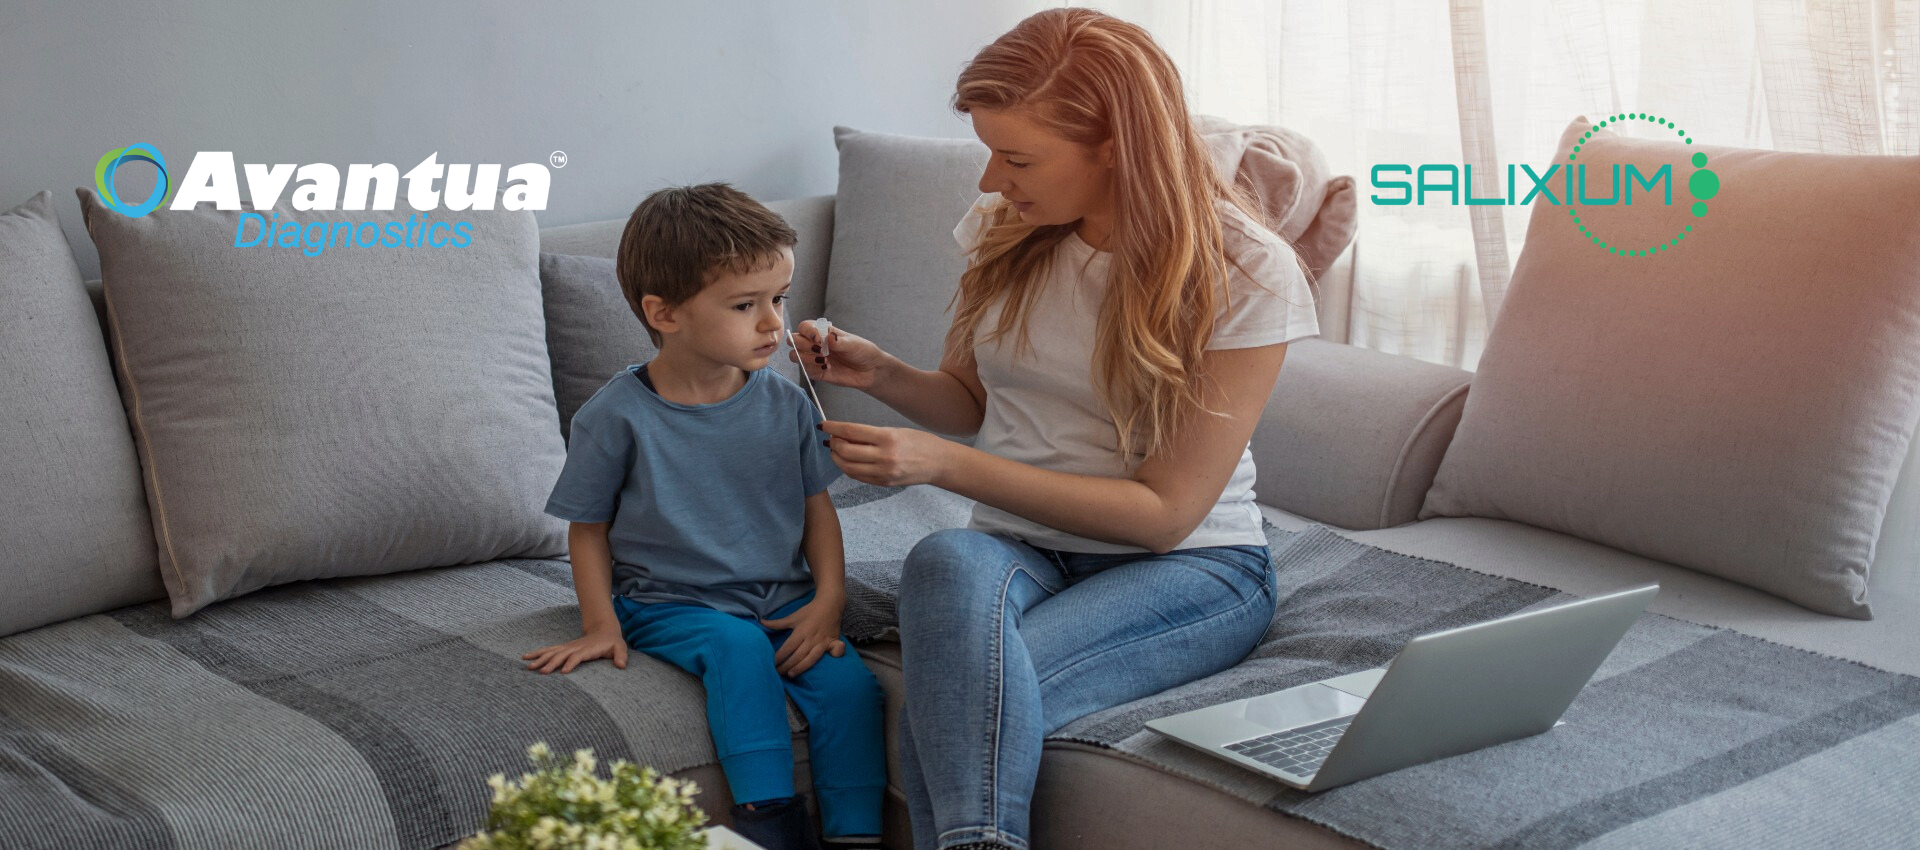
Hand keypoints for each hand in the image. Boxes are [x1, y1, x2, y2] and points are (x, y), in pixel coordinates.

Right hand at [522, 625, 627, 673]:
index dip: (571, 663)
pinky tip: (526, 657)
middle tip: (540, 672)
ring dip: (540, 659)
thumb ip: (621, 656)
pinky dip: (537, 653)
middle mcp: (575, 647)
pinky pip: (548, 651)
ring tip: (528, 666)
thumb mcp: (620, 648)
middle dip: (551, 663)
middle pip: (561, 655)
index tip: (563, 671)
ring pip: (552, 652)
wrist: (604, 629)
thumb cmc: (612, 642)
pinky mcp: (564, 648)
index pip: (578, 656)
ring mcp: (568, 647)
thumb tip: (622, 665)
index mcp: (587, 649)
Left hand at [760, 595, 847, 677]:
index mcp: (801, 631)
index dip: (779, 657)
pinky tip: (826, 666)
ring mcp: (823, 641)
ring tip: (791, 675)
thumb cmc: (810, 611)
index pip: (788, 647)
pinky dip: (834, 656)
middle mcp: (812, 638)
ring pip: (812, 658)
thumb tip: (761, 622)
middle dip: (786, 665)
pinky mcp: (833, 642)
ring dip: (801, 668)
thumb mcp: (793, 616)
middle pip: (798, 655)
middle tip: (777, 674)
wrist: (830, 603)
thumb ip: (777, 623)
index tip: (771, 663)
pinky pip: (835, 651)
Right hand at [790, 321, 887, 390]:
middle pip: (794, 340)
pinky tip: (827, 368)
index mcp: (822, 332)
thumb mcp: (853, 343)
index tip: (819, 340)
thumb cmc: (862, 351)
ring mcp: (814, 358)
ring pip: (794, 356)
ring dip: (806, 358)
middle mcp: (815, 344)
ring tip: (824, 360)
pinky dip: (813, 369)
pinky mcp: (816, 372)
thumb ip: (838, 341)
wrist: (870, 370)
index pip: (804, 327)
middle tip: (821, 351)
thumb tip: (828, 337)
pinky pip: (805, 370)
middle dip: (804, 345)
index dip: (808, 332)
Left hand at [821, 420, 954, 487]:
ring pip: (848, 467)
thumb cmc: (919, 442)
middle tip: (831, 438)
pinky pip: (858, 476)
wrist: (938, 463)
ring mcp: (883, 472)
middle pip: (845, 450)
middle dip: (833, 443)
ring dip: (837, 457)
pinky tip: (847, 461)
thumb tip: (843, 433)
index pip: (851, 431)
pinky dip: (848, 468)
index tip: (823, 425)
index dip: (833, 428)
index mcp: (887, 437)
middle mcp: (884, 456)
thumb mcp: (895, 431)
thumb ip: (869, 434)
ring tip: (836, 450)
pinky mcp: (883, 483)